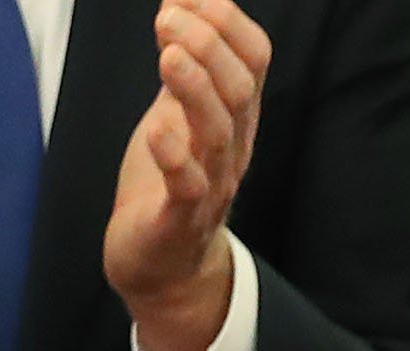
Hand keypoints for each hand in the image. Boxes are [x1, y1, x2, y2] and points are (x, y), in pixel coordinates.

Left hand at [105, 0, 264, 350]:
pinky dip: (174, 156)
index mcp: (237, 116)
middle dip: (208, 45)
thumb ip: (181, 61)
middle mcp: (233, 147)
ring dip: (195, 87)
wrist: (159, 266)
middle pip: (241, 87)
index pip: (255, 57)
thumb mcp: (174, 111)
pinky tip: (154, 131)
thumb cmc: (167, 181)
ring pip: (218, 131)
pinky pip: (188, 187)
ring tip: (166, 54)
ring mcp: (211, 185)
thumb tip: (178, 0)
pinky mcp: (179, 221)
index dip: (228, 21)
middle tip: (167, 18)